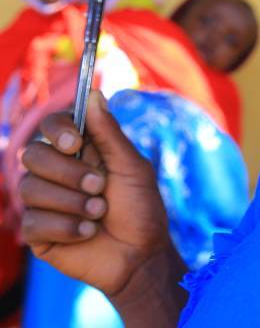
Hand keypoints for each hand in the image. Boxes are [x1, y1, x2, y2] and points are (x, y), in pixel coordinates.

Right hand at [19, 95, 182, 305]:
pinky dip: (66, 227)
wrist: (141, 255)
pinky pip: (33, 222)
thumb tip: (93, 92)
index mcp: (79, 152)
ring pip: (30, 188)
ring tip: (99, 213)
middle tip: (100, 187)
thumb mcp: (131, 167)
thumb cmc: (141, 209)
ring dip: (72, 202)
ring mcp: (44, 202)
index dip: (56, 129)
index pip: (50, 125)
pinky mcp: (38, 232)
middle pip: (32, 154)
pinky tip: (88, 233)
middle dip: (68, 172)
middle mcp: (56, 172)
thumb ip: (109, 133)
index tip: (75, 142)